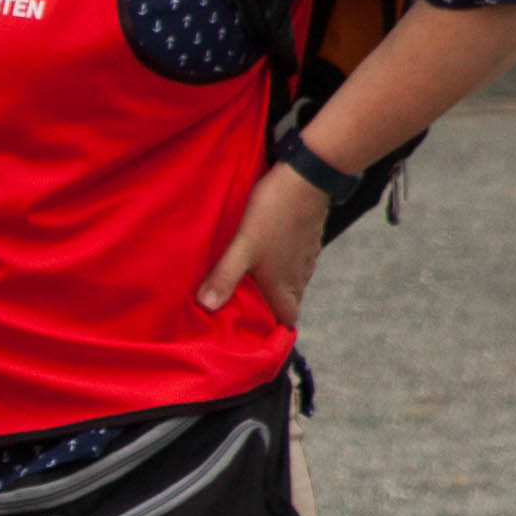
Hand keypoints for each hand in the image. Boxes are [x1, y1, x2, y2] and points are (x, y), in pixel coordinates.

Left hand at [200, 152, 331, 320]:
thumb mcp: (243, 246)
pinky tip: (265, 258)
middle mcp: (299, 277)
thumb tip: (206, 307)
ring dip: (275, 289)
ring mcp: (306, 258)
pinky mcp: (308, 240)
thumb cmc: (273, 213)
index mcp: (283, 285)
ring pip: (292, 283)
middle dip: (270, 311)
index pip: (286, 321)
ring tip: (250, 287)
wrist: (308, 176)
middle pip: (288, 304)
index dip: (274, 333)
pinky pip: (295, 263)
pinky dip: (282, 268)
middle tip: (245, 311)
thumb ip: (225, 276)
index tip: (256, 338)